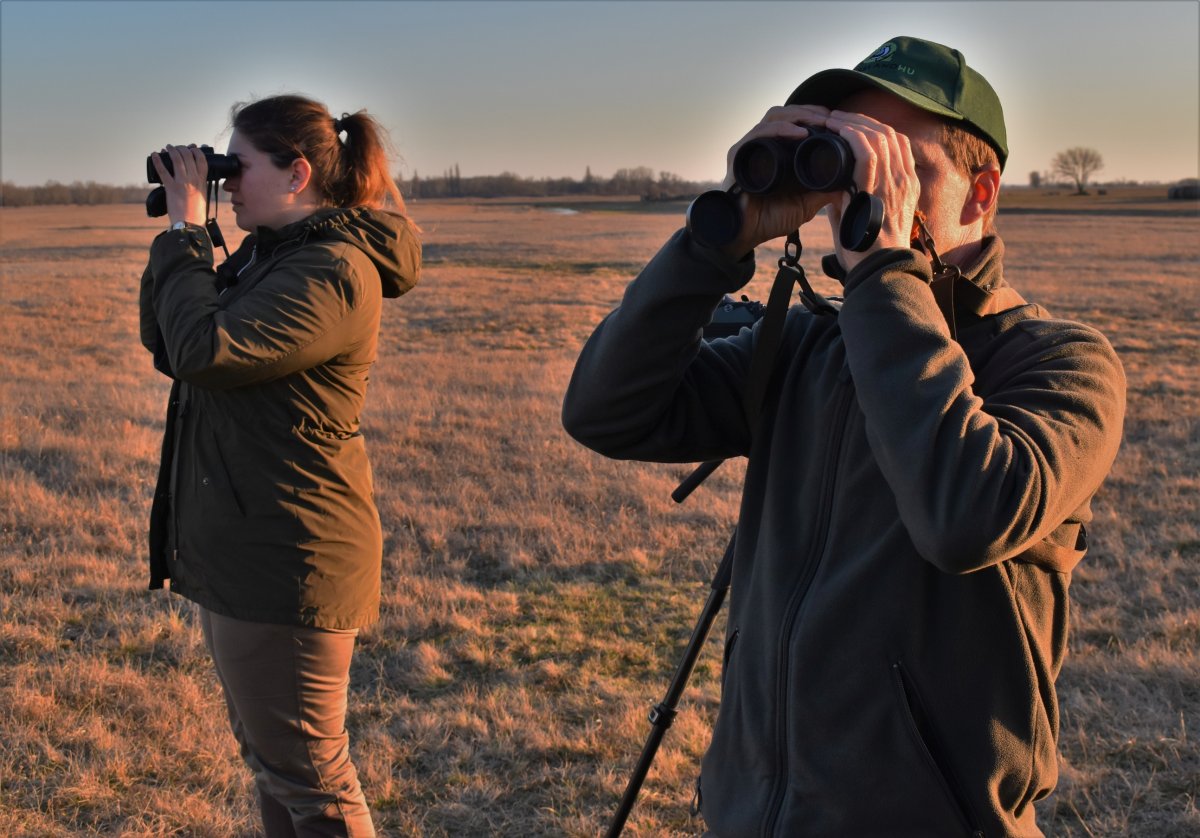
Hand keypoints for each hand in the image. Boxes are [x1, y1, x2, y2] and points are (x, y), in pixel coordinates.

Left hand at [149, 145, 208, 227]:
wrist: (189, 224)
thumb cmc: (197, 213)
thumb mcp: (203, 195)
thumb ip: (200, 184)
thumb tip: (196, 177)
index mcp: (202, 181)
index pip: (202, 160)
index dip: (196, 151)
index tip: (192, 148)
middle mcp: (193, 179)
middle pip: (188, 156)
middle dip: (182, 148)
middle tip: (177, 148)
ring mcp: (181, 182)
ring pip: (177, 160)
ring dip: (171, 150)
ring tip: (168, 147)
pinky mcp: (170, 187)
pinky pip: (163, 171)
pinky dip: (157, 161)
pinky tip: (154, 155)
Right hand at [718, 104, 840, 257]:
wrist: (744, 235)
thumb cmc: (770, 219)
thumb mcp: (806, 203)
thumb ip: (824, 191)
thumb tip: (851, 181)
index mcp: (778, 152)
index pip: (796, 122)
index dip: (816, 117)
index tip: (837, 120)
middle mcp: (763, 145)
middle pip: (787, 114)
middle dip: (811, 112)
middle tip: (831, 117)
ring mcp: (750, 147)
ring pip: (776, 116)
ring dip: (799, 115)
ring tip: (819, 122)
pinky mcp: (738, 154)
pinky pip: (761, 133)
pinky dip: (781, 129)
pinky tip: (799, 133)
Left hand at [823, 109, 919, 271]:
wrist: (877, 271)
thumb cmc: (868, 252)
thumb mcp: (865, 219)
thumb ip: (850, 200)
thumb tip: (830, 188)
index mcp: (907, 186)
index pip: (898, 144)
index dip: (875, 129)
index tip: (852, 126)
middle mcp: (905, 180)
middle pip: (889, 134)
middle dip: (861, 121)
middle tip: (837, 117)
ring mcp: (894, 183)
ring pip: (879, 136)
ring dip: (852, 123)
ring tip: (832, 119)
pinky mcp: (877, 189)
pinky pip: (867, 151)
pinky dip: (851, 136)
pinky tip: (836, 130)